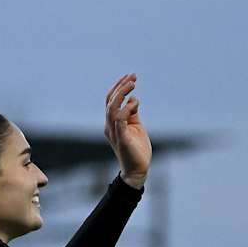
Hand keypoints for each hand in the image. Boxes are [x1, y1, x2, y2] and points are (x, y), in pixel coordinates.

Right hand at [103, 74, 150, 188]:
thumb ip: (133, 113)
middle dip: (121, 86)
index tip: (131, 77)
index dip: (119, 87)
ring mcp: (114, 131)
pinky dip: (126, 109)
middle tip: (133, 76)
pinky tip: (134, 102)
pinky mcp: (121, 138)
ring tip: (132, 83)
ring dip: (121, 93)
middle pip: (110, 101)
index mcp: (112, 122)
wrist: (138, 170)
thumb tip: (132, 98)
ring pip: (112, 107)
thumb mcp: (136, 126)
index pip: (111, 100)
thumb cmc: (137, 149)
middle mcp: (110, 125)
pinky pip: (119, 120)